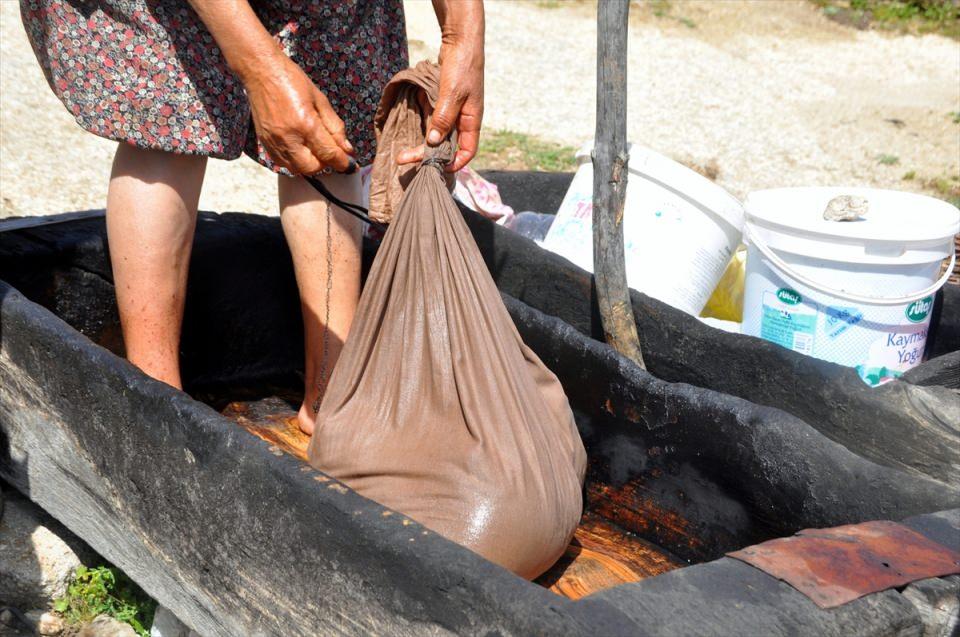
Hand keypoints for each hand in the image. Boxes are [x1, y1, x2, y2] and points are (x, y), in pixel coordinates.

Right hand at [244, 53, 355, 174]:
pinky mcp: (264, 142)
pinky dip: (294, 160)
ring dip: (309, 163)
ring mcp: (274, 141)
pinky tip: (299, 147)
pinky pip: (282, 163)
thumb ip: (335, 126)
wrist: (261, 71)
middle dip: (324, 163)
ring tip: (313, 148)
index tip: (350, 165)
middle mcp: (288, 137)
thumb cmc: (293, 80)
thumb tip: (347, 149)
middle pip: (312, 168)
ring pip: (297, 169)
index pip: (329, 154)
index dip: (343, 163)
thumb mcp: (320, 100)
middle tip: (329, 151)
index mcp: (305, 124)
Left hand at [397, 2, 483, 171]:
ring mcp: (452, 111)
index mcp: (471, 121)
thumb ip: (443, 118)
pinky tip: (410, 127)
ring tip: (403, 150)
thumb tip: (433, 142)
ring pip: (437, 134)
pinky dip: (422, 125)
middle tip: (404, 158)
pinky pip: (432, 120)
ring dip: (422, 142)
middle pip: (446, 145)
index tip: (435, 168)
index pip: (467, 152)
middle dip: (426, 154)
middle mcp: (463, 120)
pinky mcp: (442, 103)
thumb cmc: (462, 67)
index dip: (454, 164)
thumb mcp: (452, 94)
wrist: (460, 42)